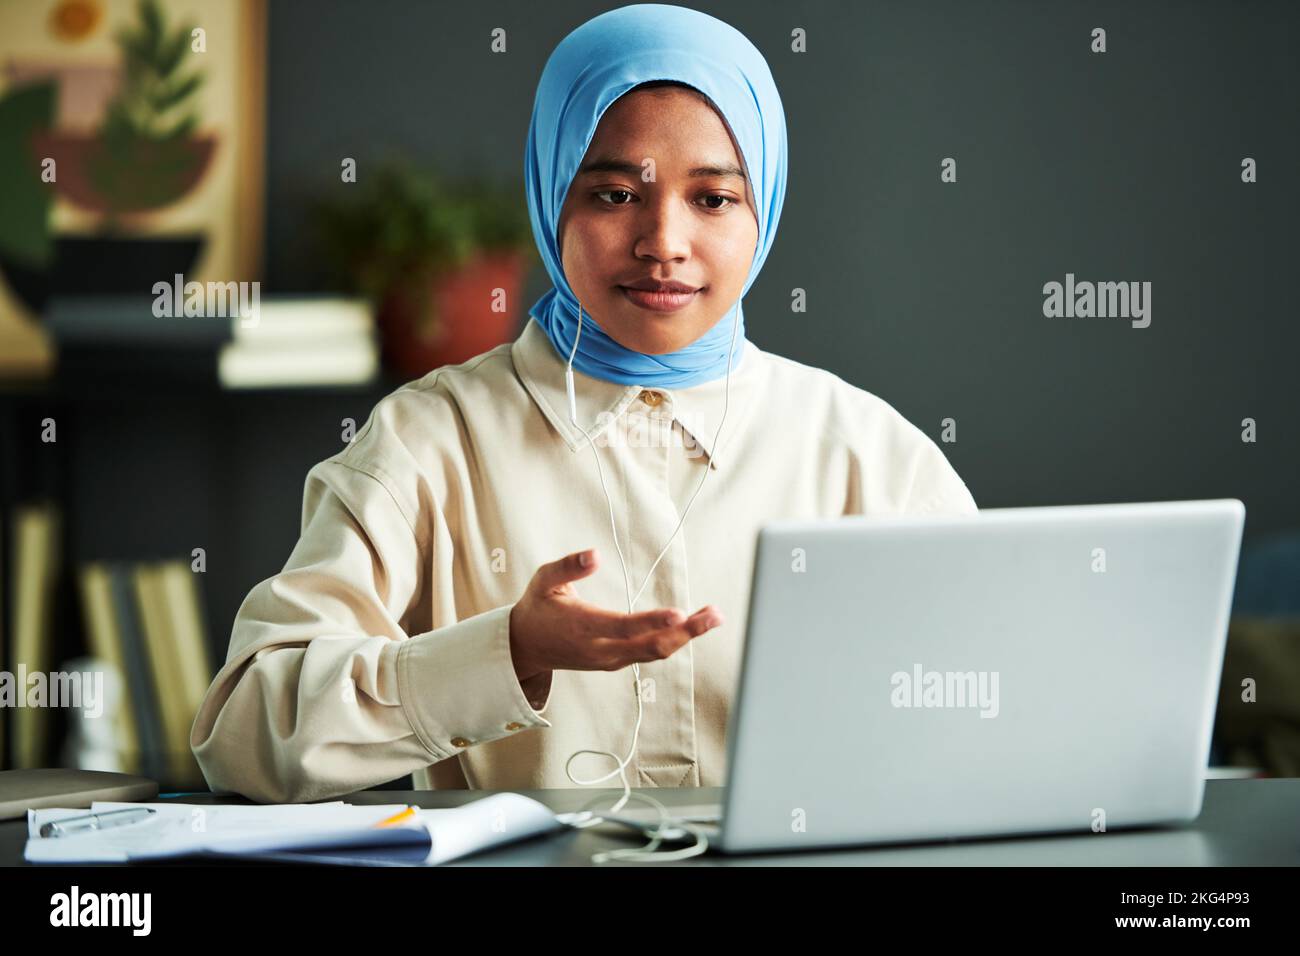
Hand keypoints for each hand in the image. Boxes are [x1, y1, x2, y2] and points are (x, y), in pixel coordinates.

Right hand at [508, 548, 723, 685]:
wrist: (526, 647)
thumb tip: (594, 555)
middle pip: (651, 647)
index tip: (680, 612)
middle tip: (714, 615)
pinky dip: (675, 640)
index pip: (624, 627)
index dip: (653, 621)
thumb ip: (567, 567)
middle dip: (686, 633)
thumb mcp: (544, 581)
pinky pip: (651, 654)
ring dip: (687, 636)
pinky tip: (693, 625)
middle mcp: (600, 650)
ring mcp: (611, 660)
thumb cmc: (538, 607)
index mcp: (582, 627)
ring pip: (655, 653)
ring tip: (713, 617)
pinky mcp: (617, 662)